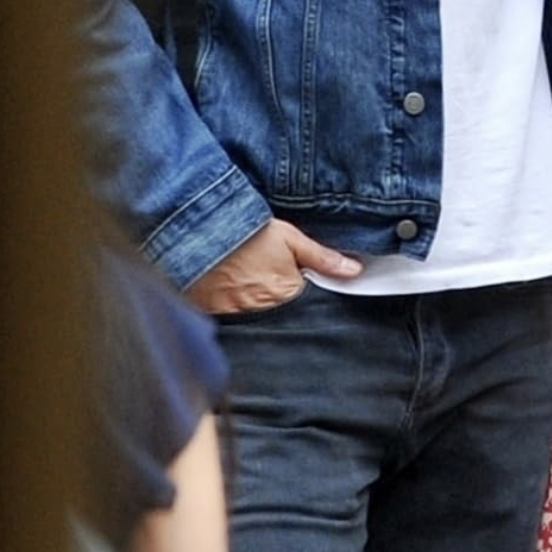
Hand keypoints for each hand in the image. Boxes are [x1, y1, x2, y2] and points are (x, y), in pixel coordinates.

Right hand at [185, 217, 359, 314]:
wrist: (196, 236)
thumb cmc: (243, 235)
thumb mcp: (288, 237)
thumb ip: (322, 257)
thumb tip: (354, 270)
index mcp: (286, 290)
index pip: (308, 297)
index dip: (305, 285)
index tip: (296, 274)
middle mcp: (264, 309)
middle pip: (284, 307)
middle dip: (281, 293)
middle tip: (267, 271)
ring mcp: (238, 315)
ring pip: (260, 312)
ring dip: (258, 299)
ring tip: (248, 275)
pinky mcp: (217, 316)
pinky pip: (235, 315)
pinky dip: (236, 303)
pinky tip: (232, 286)